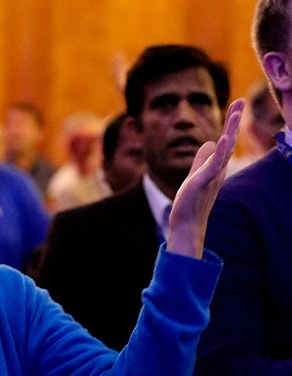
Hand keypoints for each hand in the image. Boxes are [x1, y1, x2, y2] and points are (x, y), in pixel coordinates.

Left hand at [167, 98, 244, 257]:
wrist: (187, 222)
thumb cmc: (192, 201)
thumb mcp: (196, 174)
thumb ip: (202, 159)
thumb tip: (210, 142)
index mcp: (216, 165)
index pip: (226, 138)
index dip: (230, 121)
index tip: (237, 103)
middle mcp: (218, 168)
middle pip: (229, 140)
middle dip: (234, 120)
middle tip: (241, 100)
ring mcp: (212, 175)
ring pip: (224, 149)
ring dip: (230, 130)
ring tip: (236, 112)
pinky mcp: (203, 181)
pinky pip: (213, 165)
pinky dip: (219, 152)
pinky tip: (222, 138)